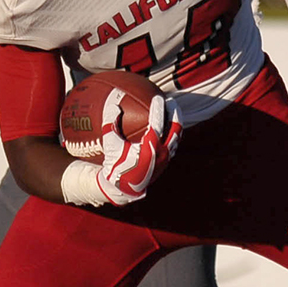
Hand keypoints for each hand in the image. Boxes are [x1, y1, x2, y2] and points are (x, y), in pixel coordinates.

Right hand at [96, 89, 182, 205]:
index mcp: (150, 148)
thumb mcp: (111, 144)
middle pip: (176, 129)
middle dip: (175, 113)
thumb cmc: (115, 165)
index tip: (158, 97)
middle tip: (172, 101)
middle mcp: (162, 153)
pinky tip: (168, 127)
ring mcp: (166, 159)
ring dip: (176, 123)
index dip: (159, 109)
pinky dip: (172, 134)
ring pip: (177, 137)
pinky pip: (173, 144)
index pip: (158, 123)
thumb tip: (113, 104)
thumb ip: (111, 123)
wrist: (123, 189)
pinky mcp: (165, 163)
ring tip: (173, 112)